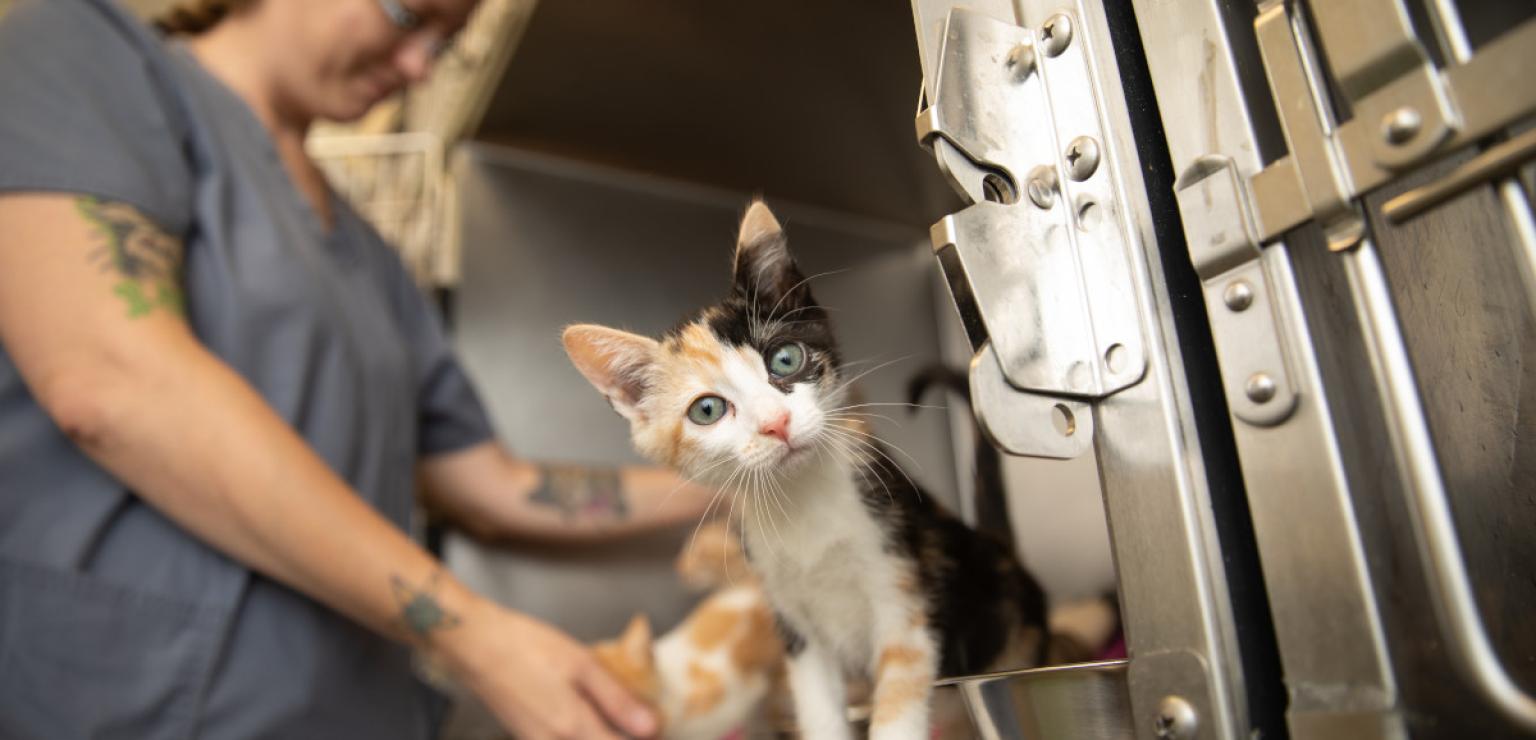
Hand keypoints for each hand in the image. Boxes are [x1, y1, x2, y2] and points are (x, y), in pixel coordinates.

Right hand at [437, 600, 657, 738]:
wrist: (475, 646)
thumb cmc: (526, 647)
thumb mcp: (581, 664)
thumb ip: (617, 700)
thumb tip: (651, 728)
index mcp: (573, 728)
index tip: (660, 731)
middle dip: (622, 738)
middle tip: (641, 723)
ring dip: (602, 736)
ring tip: (616, 719)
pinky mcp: (527, 738)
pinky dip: (582, 735)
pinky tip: (588, 719)